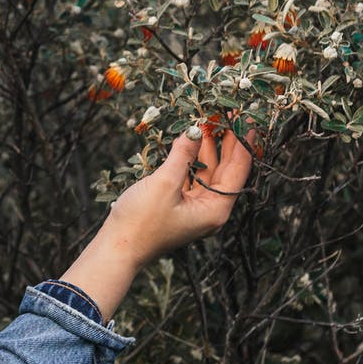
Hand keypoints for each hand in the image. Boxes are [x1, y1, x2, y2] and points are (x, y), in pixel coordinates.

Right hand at [56, 123, 252, 320]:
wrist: (117, 248)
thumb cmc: (141, 222)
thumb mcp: (164, 184)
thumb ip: (182, 155)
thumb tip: (194, 130)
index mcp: (216, 210)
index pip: (238, 171)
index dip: (242, 143)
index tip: (245, 120)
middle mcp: (211, 210)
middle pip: (226, 170)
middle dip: (226, 143)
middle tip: (227, 115)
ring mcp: (195, 208)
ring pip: (208, 172)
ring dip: (207, 148)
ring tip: (208, 122)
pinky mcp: (180, 206)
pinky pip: (193, 177)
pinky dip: (191, 159)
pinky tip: (188, 142)